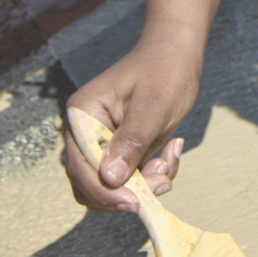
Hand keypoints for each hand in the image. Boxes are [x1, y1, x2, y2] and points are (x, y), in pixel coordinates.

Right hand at [63, 0, 237, 212]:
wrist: (177, 54)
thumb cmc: (164, 71)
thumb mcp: (152, 105)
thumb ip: (131, 141)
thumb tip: (110, 179)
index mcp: (83, 116)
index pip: (80, 165)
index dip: (103, 190)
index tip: (134, 202)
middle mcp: (86, 132)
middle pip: (91, 183)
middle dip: (127, 191)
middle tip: (163, 180)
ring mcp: (102, 143)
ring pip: (112, 187)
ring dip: (144, 185)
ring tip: (170, 159)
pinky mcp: (121, 151)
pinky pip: (131, 179)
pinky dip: (153, 175)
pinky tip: (173, 149)